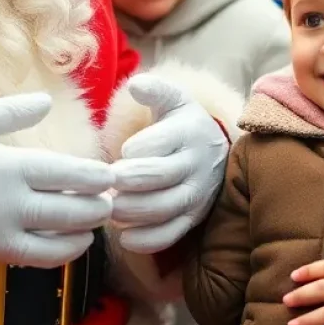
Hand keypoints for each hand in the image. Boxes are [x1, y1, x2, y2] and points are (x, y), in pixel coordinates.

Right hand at [0, 93, 116, 267]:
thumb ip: (13, 111)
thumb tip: (47, 101)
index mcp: (10, 166)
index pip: (67, 174)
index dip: (95, 177)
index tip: (111, 175)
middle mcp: (12, 202)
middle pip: (72, 208)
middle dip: (99, 205)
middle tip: (114, 198)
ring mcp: (4, 231)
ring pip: (60, 237)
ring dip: (88, 230)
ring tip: (99, 219)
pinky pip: (39, 259)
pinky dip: (64, 253)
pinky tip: (77, 243)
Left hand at [105, 75, 227, 254]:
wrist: (216, 153)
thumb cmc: (183, 124)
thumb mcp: (174, 100)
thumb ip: (155, 89)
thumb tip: (135, 84)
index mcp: (189, 132)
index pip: (164, 140)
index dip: (138, 148)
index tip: (121, 152)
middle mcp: (196, 164)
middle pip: (163, 176)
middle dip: (131, 180)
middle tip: (107, 182)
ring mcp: (197, 194)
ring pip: (166, 207)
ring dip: (134, 211)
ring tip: (109, 208)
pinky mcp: (193, 218)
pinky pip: (172, 233)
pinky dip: (149, 240)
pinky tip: (124, 238)